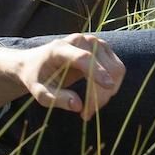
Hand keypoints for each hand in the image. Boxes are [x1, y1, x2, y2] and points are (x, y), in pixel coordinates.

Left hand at [0, 34, 125, 119]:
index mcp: (61, 48)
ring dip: (107, 92)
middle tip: (86, 114)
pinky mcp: (103, 48)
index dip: (97, 71)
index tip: (108, 87)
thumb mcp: (39, 92)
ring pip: (115, 69)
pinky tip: (96, 96)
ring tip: (90, 107)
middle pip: (103, 67)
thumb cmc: (37, 77)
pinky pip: (117, 69)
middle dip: (100, 94)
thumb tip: (78, 106)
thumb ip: (55, 99)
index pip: (84, 57)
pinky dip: (111, 86)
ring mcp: (95, 42)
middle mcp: (81, 40)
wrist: (37, 63)